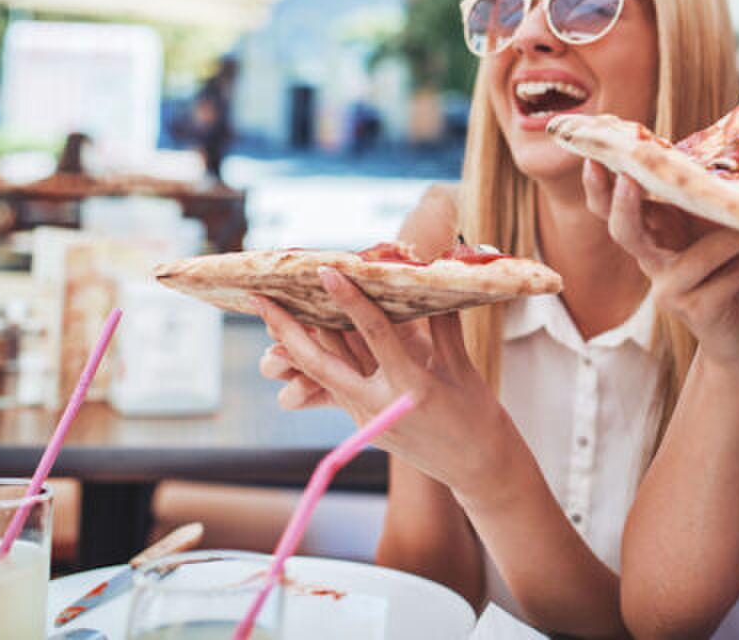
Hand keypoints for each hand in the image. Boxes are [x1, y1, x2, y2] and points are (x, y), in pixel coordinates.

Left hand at [253, 267, 514, 492]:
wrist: (476, 467)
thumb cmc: (477, 416)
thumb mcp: (463, 368)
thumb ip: (444, 326)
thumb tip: (433, 282)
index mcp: (412, 388)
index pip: (375, 335)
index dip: (350, 300)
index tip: (327, 271)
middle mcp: (381, 406)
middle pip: (322, 363)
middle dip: (287, 331)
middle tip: (261, 299)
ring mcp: (367, 419)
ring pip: (322, 374)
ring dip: (294, 344)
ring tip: (270, 313)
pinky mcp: (363, 425)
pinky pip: (335, 384)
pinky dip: (319, 359)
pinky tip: (302, 337)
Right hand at [582, 160, 738, 366]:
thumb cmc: (734, 268)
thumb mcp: (717, 226)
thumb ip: (709, 200)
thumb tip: (727, 155)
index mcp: (653, 234)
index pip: (612, 207)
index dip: (598, 186)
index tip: (592, 158)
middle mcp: (652, 262)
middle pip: (623, 231)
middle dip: (623, 205)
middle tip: (627, 179)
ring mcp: (669, 290)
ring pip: (694, 257)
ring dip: (730, 239)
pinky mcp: (695, 311)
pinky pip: (724, 280)